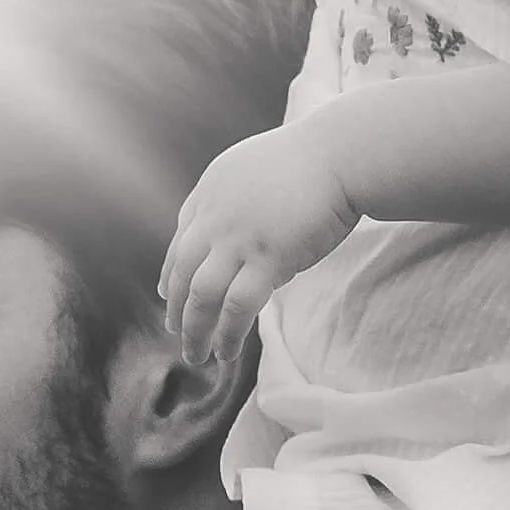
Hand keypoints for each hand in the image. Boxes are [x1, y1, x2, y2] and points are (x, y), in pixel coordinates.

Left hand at [156, 125, 359, 366]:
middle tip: (177, 334)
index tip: (166, 295)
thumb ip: (238, 203)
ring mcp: (238, 239)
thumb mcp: (256, 172)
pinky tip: (226, 353)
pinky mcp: (267, 258)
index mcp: (210, 193)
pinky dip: (227, 334)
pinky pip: (236, 307)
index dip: (171, 274)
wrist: (342, 153)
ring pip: (201, 295)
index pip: (181, 242)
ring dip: (195, 331)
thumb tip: (238, 242)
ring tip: (195, 356)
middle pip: (183, 274)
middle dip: (177, 309)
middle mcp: (215, 217)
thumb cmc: (314, 162)